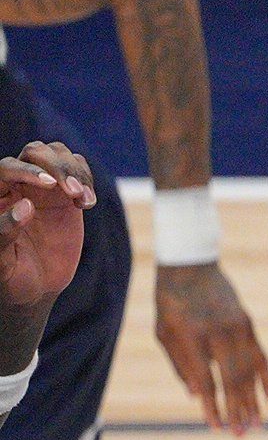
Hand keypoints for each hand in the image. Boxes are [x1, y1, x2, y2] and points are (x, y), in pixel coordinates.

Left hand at [0, 142, 92, 311]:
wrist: (36, 288)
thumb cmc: (10, 276)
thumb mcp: (1, 262)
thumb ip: (4, 234)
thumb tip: (26, 206)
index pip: (7, 167)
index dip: (27, 170)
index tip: (50, 184)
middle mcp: (17, 185)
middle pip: (36, 152)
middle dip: (57, 166)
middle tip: (72, 191)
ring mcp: (43, 188)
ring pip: (58, 154)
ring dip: (75, 171)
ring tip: (82, 199)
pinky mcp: (67, 194)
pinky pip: (79, 170)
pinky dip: (87, 180)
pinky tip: (87, 204)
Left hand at [155, 262, 267, 433]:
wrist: (191, 267)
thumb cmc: (171, 304)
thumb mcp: (164, 335)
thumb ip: (181, 366)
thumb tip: (199, 396)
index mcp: (193, 338)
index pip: (207, 380)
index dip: (212, 406)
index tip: (215, 428)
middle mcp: (219, 334)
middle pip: (233, 381)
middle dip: (237, 411)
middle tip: (241, 435)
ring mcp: (238, 328)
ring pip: (249, 372)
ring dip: (254, 401)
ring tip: (257, 425)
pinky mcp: (248, 325)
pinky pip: (261, 357)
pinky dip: (267, 379)